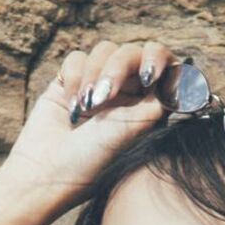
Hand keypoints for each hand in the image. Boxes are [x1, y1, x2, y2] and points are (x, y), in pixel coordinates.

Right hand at [0, 36, 180, 215]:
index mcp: (145, 109)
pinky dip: (74, 78)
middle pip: (132, 52)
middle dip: (118, 67)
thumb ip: (159, 101)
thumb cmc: (92, 162)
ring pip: (104, 50)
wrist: (45, 174)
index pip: (163, 68)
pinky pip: (77, 57)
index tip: (150, 75)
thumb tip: (178, 78)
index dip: (159, 60)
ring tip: (85, 108)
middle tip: (105, 95)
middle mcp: (125, 96)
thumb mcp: (134, 131)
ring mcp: (97, 87)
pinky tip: (70, 107)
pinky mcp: (71, 82)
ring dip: (93, 75)